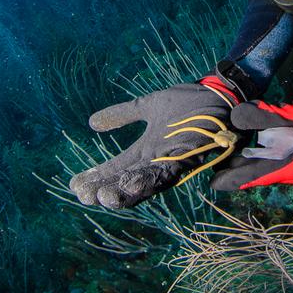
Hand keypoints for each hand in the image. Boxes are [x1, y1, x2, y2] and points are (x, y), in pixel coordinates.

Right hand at [70, 80, 237, 208]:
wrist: (219, 94)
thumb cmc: (189, 102)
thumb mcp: (148, 105)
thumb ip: (122, 114)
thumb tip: (91, 123)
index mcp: (147, 150)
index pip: (117, 167)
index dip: (97, 177)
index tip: (74, 184)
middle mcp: (157, 161)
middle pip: (127, 181)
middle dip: (106, 190)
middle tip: (84, 196)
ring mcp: (172, 161)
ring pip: (144, 184)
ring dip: (125, 192)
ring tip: (104, 197)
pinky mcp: (187, 158)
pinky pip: (167, 173)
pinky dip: (149, 180)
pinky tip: (131, 182)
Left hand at [211, 71, 292, 190]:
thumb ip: (264, 116)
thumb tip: (236, 118)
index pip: (259, 177)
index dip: (236, 179)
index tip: (215, 183)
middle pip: (266, 172)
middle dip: (244, 166)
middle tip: (221, 162)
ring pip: (277, 165)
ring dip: (259, 158)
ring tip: (236, 151)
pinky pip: (288, 160)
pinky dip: (274, 152)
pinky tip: (263, 142)